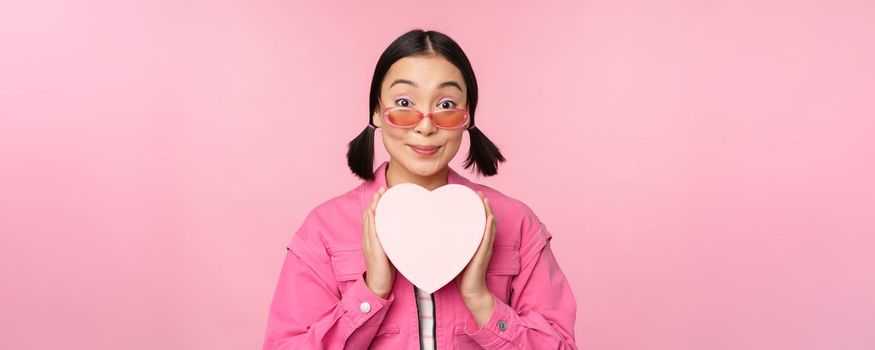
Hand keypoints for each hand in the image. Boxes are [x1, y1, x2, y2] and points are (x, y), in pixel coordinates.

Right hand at [362, 186, 394, 298]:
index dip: (377, 204)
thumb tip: (409, 232)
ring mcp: (369, 243)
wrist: (378, 285)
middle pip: (370, 215)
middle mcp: (368, 238)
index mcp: (372, 238)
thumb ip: (395, 241)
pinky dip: (372, 220)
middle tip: (383, 188)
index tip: (385, 193)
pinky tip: (374, 212)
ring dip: (374, 206)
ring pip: (369, 220)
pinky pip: (370, 232)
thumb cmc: (386, 270)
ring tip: (380, 195)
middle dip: (376, 201)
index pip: (373, 217)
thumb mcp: (391, 251)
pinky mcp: (373, 249)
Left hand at [455, 191, 496, 325]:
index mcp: (477, 242)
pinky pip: (488, 238)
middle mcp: (483, 243)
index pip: (479, 222)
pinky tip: (489, 217)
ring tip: (484, 199)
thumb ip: (450, 245)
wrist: (470, 291)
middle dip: (483, 205)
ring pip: (489, 226)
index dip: (478, 209)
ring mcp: (485, 248)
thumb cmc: (461, 274)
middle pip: (486, 220)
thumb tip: (434, 235)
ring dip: (488, 211)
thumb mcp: (455, 255)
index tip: (471, 197)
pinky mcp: (484, 254)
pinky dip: (490, 227)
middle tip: (478, 192)